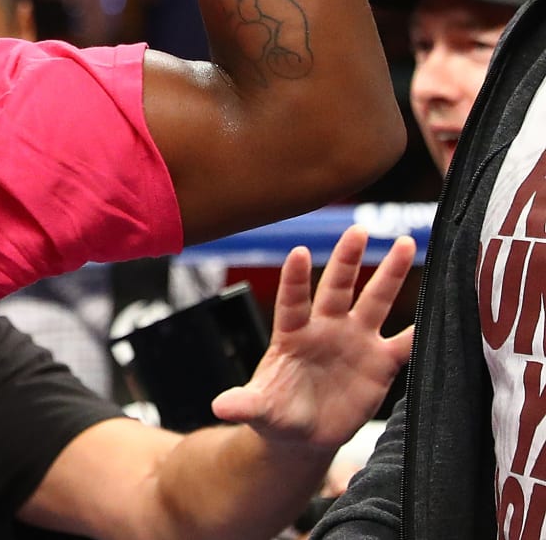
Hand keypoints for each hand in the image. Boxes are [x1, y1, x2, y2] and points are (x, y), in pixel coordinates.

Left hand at [211, 226, 415, 449]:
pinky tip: (441, 309)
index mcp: (292, 334)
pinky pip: (405, 343)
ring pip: (375, 301)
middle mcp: (326, 328)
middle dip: (346, 259)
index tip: (298, 251)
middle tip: (358, 229)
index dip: (295, 278)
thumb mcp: (259, 409)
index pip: (292, 300)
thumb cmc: (276, 413)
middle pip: (337, 287)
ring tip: (403, 242)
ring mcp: (355, 342)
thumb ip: (244, 404)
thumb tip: (220, 406)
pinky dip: (422, 330)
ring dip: (390, 274)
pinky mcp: (380, 364)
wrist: (304, 433)